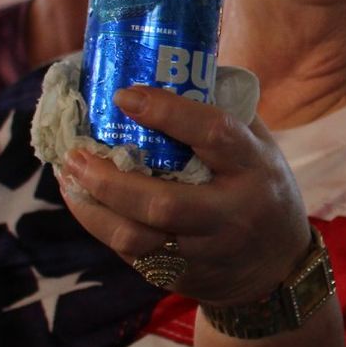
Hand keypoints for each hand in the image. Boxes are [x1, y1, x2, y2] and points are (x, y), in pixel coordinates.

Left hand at [61, 85, 309, 305]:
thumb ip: (223, 117)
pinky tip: (84, 202)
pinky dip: (102, 226)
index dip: (168, 113)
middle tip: (76, 153)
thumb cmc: (261, 189)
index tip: (124, 96)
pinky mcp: (182, 275)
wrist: (276, 267)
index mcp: (254, 167)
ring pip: (139, 237)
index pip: (214, 134)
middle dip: (110, 179)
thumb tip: (166, 71)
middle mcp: (232, 212)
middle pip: (163, 202)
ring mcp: (207, 250)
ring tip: (69, 178)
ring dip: (95, 208)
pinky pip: (133, 255)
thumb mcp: (260, 149)